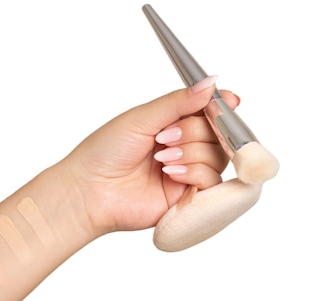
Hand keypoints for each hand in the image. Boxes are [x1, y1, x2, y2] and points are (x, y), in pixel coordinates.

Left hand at [62, 77, 239, 235]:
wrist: (90, 190)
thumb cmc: (105, 152)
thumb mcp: (142, 117)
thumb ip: (179, 101)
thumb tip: (211, 83)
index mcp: (170, 124)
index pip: (207, 112)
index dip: (220, 106)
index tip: (229, 100)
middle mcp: (181, 148)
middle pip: (216, 134)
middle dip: (195, 131)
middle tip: (166, 136)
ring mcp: (185, 172)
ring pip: (217, 156)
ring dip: (191, 152)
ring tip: (162, 158)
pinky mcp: (186, 197)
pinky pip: (211, 181)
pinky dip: (194, 172)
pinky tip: (170, 172)